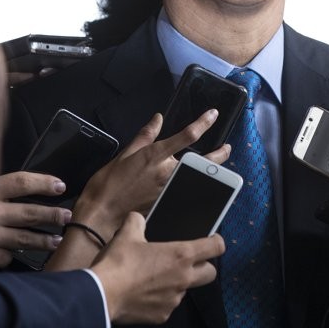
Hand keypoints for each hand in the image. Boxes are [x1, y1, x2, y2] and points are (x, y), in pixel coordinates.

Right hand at [0, 171, 70, 268]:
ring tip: (56, 239)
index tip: (60, 186)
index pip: (22, 183)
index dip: (44, 183)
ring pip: (24, 238)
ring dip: (44, 240)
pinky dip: (11, 253)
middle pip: (30, 213)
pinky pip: (6, 256)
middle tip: (66, 216)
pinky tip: (18, 253)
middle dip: (52, 215)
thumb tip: (29, 187)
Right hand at [74, 110, 228, 232]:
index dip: (203, 123)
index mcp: (155, 156)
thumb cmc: (109, 184)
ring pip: (199, 178)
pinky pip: (188, 193)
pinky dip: (198, 188)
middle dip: (219, 155)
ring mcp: (169, 190)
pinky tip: (203, 186)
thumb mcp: (125, 154)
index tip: (213, 114)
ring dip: (212, 172)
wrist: (101, 214)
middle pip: (202, 162)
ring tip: (219, 167)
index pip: (186, 136)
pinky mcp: (168, 204)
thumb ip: (145, 135)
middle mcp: (166, 173)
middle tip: (227, 148)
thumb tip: (158, 118)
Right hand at [93, 212, 222, 323]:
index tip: (212, 240)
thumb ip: (137, 221)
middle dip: (204, 266)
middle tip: (189, 262)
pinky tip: (146, 292)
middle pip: (210, 273)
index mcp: (181, 255)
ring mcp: (174, 299)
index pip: (216, 247)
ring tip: (157, 277)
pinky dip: (162, 298)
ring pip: (187, 290)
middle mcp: (183, 278)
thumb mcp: (127, 233)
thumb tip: (138, 218)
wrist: (102, 294)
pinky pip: (169, 305)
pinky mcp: (162, 315)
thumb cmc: (118, 264)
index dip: (217, 241)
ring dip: (178, 283)